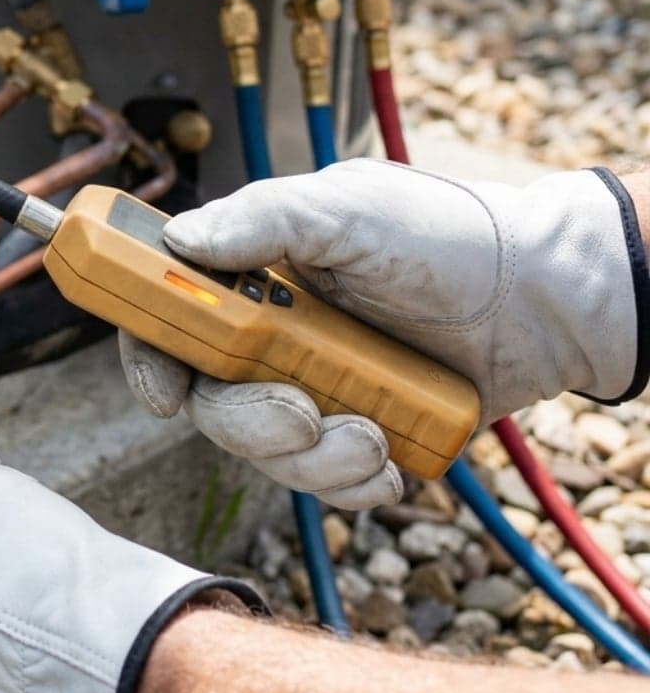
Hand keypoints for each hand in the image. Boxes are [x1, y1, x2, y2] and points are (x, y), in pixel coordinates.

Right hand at [122, 159, 643, 506]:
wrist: (542, 299)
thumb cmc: (445, 235)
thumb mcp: (349, 209)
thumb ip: (263, 219)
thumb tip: (180, 239)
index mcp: (252, 277)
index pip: (169, 319)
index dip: (150, 359)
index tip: (165, 394)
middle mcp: (271, 338)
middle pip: (209, 402)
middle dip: (250, 422)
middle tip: (302, 413)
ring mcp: (312, 389)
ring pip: (266, 452)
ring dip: (314, 458)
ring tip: (372, 434)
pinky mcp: (357, 434)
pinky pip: (326, 483)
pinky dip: (353, 483)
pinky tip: (390, 459)